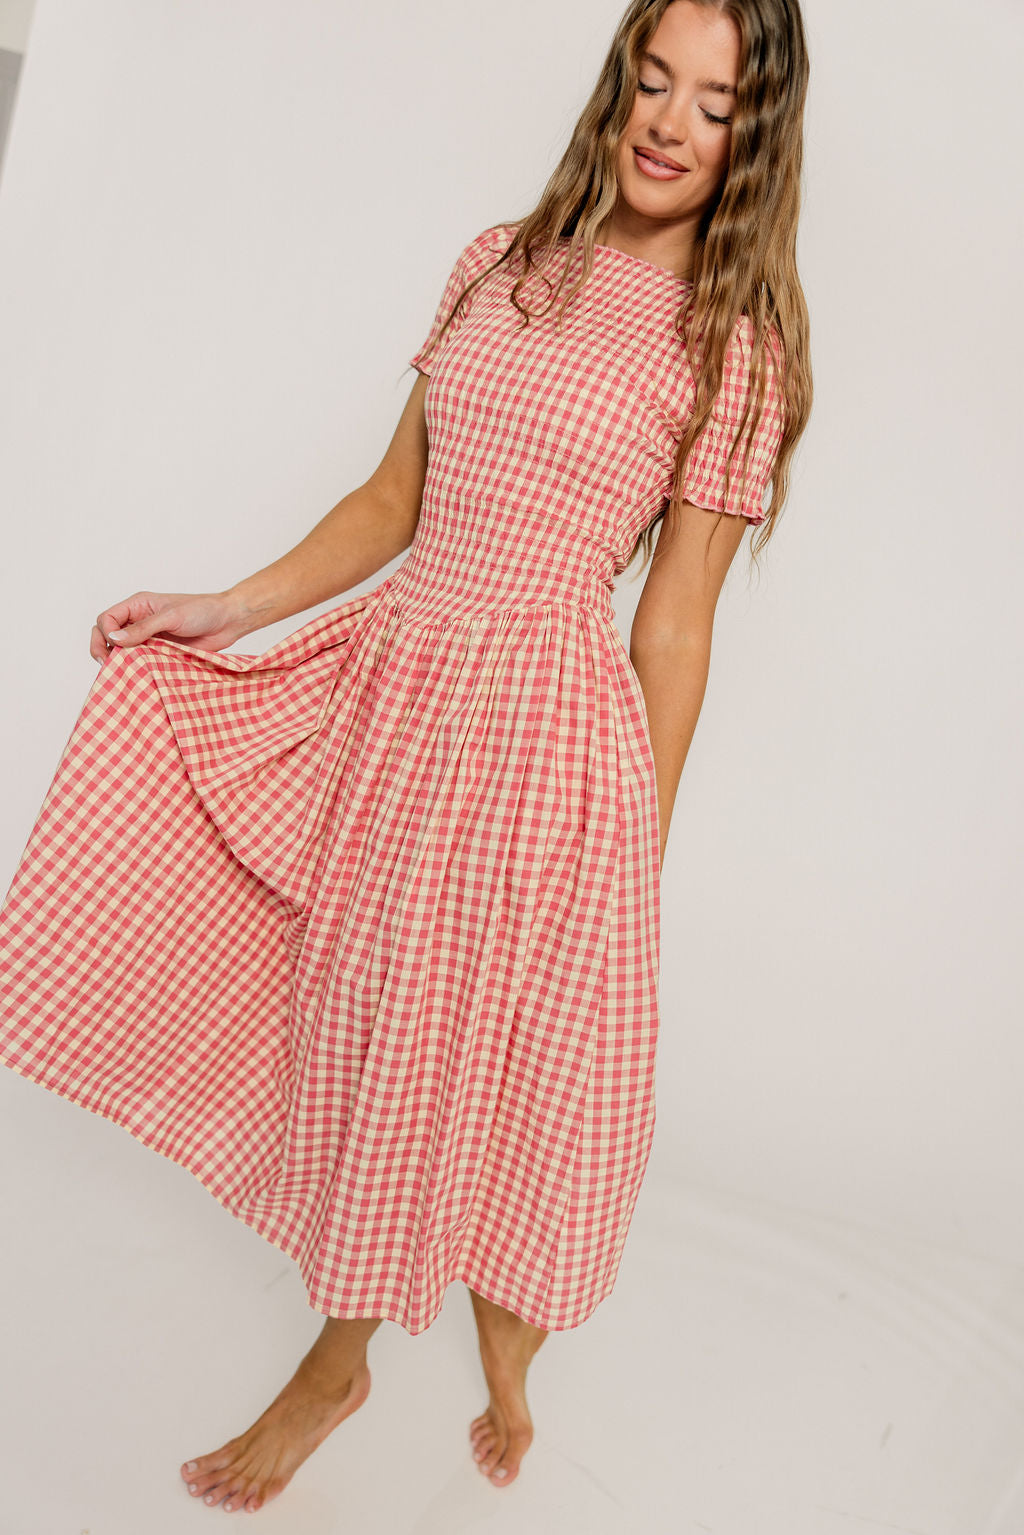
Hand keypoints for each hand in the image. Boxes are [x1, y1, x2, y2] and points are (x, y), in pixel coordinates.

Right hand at [90, 590, 250, 662]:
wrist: (228, 622)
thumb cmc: (202, 611)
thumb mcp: (171, 616)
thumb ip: (143, 628)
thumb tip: (115, 638)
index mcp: (138, 605)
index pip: (106, 619)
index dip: (105, 633)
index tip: (116, 646)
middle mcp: (139, 621)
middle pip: (107, 635)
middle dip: (103, 649)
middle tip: (108, 665)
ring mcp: (148, 638)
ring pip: (122, 651)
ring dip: (119, 661)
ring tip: (123, 673)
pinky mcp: (159, 653)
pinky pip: (140, 662)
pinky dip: (135, 670)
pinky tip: (138, 677)